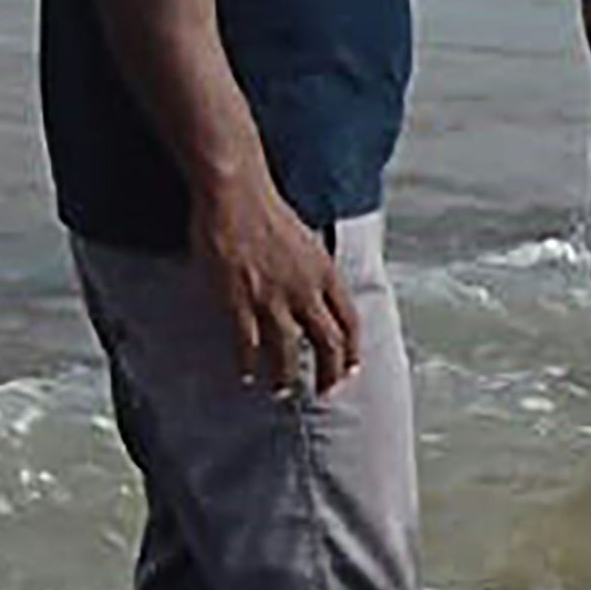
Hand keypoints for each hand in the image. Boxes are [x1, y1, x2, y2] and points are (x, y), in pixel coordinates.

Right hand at [188, 181, 359, 393]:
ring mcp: (273, 297)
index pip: (350, 321)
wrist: (238, 198)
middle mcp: (306, 290)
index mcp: (326, 274)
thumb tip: (317, 298)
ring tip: (282, 391)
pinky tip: (248, 374)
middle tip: (324, 392)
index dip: (352, 350)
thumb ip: (315, 274)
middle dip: (329, 373)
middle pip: (328, 342)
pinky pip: (248, 341)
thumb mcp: (309, 244)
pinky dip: (249, 362)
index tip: (350, 369)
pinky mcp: (240, 300)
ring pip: (288, 348)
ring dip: (287, 375)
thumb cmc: (270, 215)